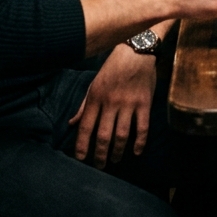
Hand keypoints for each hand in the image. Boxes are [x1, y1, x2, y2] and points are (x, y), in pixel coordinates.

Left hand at [69, 43, 156, 167]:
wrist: (137, 50)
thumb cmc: (113, 67)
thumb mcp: (95, 84)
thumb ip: (84, 105)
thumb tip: (72, 123)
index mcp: (96, 98)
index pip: (85, 127)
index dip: (81, 145)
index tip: (80, 159)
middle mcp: (111, 103)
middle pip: (103, 136)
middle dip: (100, 155)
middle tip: (100, 166)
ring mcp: (128, 103)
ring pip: (122, 135)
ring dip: (118, 151)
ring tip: (115, 160)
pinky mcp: (144, 102)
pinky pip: (142, 126)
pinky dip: (139, 141)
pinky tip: (136, 151)